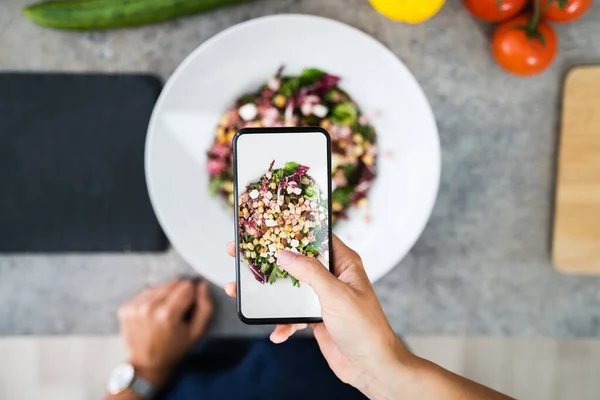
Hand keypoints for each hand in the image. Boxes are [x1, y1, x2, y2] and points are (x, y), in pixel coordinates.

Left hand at [117, 279, 212, 386]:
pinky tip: (153, 313)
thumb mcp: (197, 332)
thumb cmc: (173, 349)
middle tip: (176, 312)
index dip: (191, 295)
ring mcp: (135, 307)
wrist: (146, 364)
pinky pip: (146, 292)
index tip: (188, 308)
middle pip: (172, 282)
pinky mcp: (126, 308)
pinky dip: (152, 299)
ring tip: (164, 313)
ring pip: (159, 286)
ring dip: (165, 295)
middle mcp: (149, 307)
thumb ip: (205, 307)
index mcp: (167, 314)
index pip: (186, 285)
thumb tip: (202, 285)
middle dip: (178, 293)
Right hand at [225, 235, 413, 396]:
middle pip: (295, 262)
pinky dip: (282, 323)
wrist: (371, 366)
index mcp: (343, 263)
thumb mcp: (336, 294)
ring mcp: (322, 297)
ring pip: (289, 289)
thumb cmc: (364, 327)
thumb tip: (285, 254)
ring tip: (240, 291)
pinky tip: (277, 333)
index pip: (317, 238)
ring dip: (268, 294)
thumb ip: (310, 272)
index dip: (293, 230)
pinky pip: (292, 315)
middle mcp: (332, 276)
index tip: (268, 225)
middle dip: (269, 261)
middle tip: (241, 254)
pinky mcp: (315, 317)